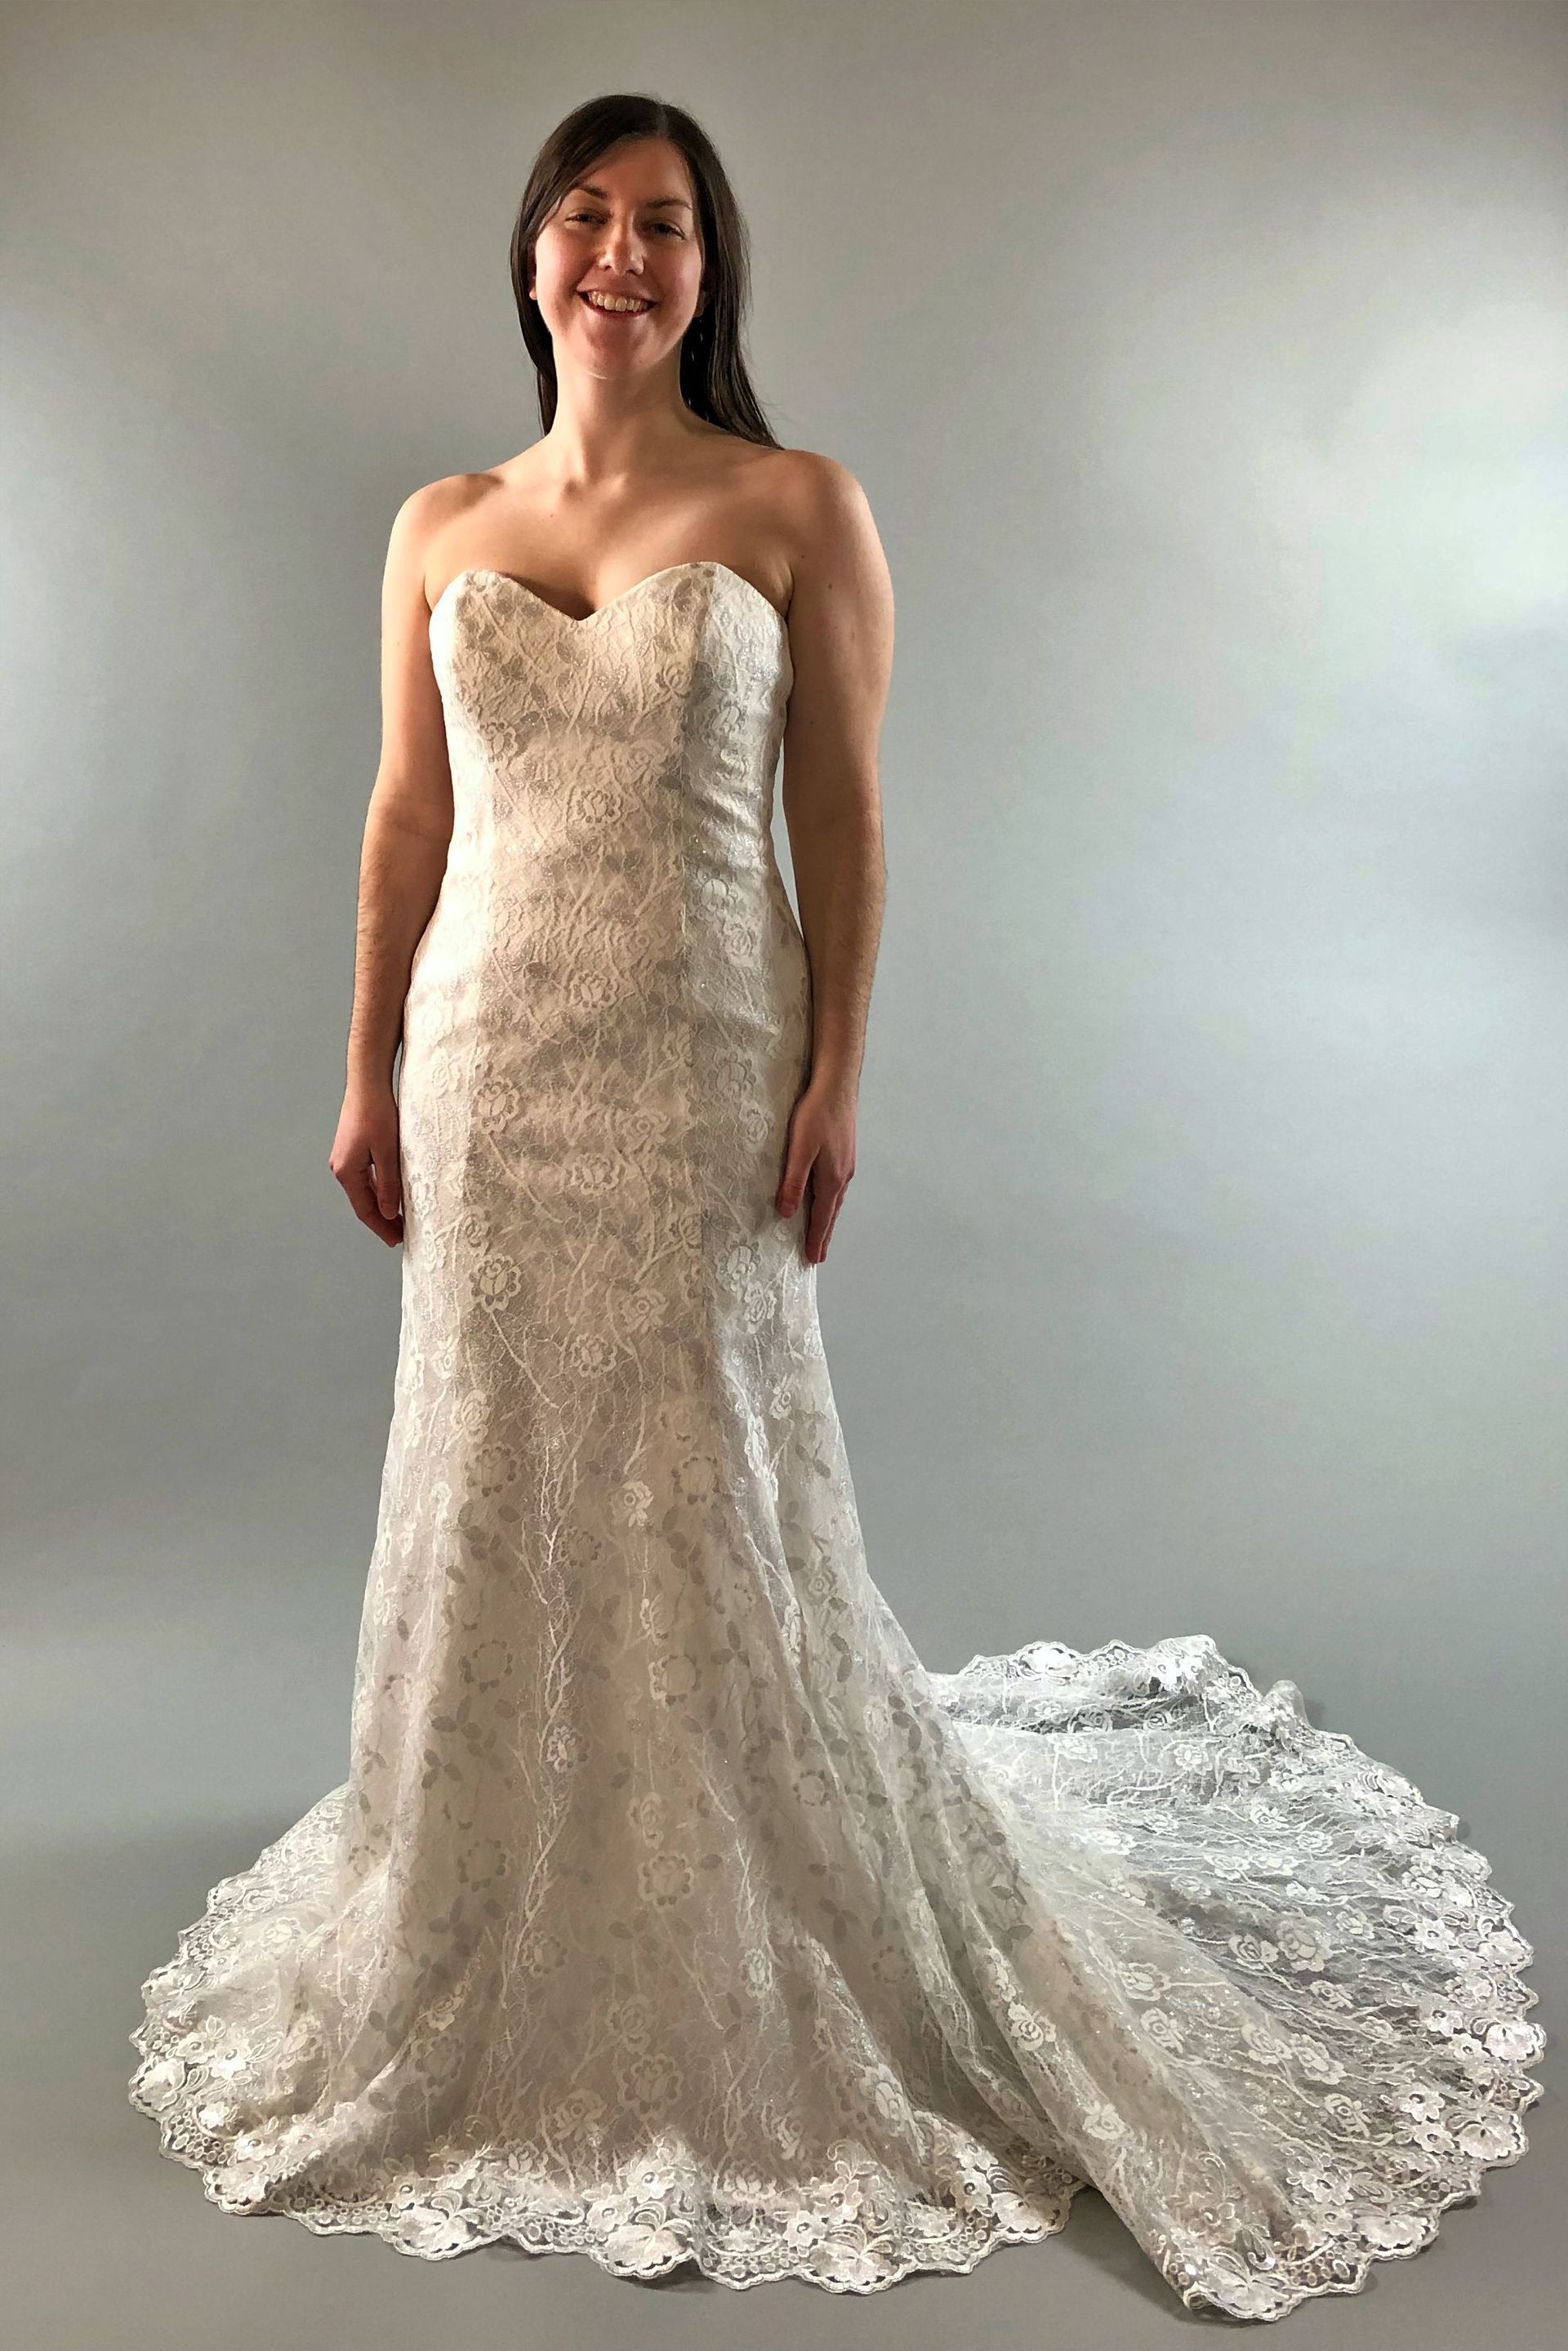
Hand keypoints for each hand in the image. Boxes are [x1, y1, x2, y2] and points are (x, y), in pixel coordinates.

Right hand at [329, 1082, 403, 1245]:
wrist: (367, 1084)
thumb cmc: (376, 1113)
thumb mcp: (388, 1153)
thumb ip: (388, 1185)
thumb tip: (389, 1213)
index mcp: (346, 1171)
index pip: (364, 1209)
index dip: (381, 1227)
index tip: (397, 1240)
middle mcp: (341, 1167)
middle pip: (362, 1202)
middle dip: (381, 1220)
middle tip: (400, 1236)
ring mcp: (345, 1159)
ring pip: (364, 1190)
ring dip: (380, 1205)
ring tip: (398, 1219)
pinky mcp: (352, 1150)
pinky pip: (365, 1178)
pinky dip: (378, 1190)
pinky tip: (390, 1195)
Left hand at [776, 1074, 856, 1264]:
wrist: (837, 1086)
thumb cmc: (816, 1115)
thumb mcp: (799, 1150)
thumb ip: (793, 1182)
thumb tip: (787, 1213)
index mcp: (832, 1179)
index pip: (822, 1218)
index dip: (816, 1239)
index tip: (813, 1259)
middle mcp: (843, 1176)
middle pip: (832, 1213)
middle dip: (824, 1234)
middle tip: (818, 1254)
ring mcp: (846, 1164)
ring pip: (835, 1199)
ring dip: (828, 1218)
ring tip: (822, 1232)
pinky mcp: (844, 1153)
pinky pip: (837, 1187)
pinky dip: (830, 1201)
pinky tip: (826, 1197)